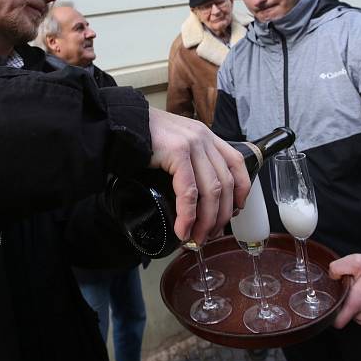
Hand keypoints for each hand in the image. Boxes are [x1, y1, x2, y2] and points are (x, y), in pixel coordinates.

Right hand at [147, 107, 250, 244]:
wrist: (119, 123)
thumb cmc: (143, 138)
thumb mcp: (174, 145)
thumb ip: (189, 162)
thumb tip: (195, 198)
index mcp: (206, 136)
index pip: (236, 163)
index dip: (241, 190)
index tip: (235, 211)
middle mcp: (203, 138)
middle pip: (226, 183)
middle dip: (221, 215)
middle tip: (209, 234)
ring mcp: (192, 143)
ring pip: (212, 190)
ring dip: (206, 220)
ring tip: (196, 237)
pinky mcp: (177, 152)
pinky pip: (189, 191)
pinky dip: (187, 215)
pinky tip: (182, 228)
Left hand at [329, 254, 360, 328]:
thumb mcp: (356, 261)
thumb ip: (338, 267)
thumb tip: (331, 276)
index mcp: (356, 303)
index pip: (336, 321)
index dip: (329, 310)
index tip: (329, 298)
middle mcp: (360, 315)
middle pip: (338, 314)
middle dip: (338, 299)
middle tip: (346, 286)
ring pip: (345, 312)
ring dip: (345, 300)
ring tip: (353, 288)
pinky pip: (351, 312)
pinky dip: (351, 302)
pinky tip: (357, 292)